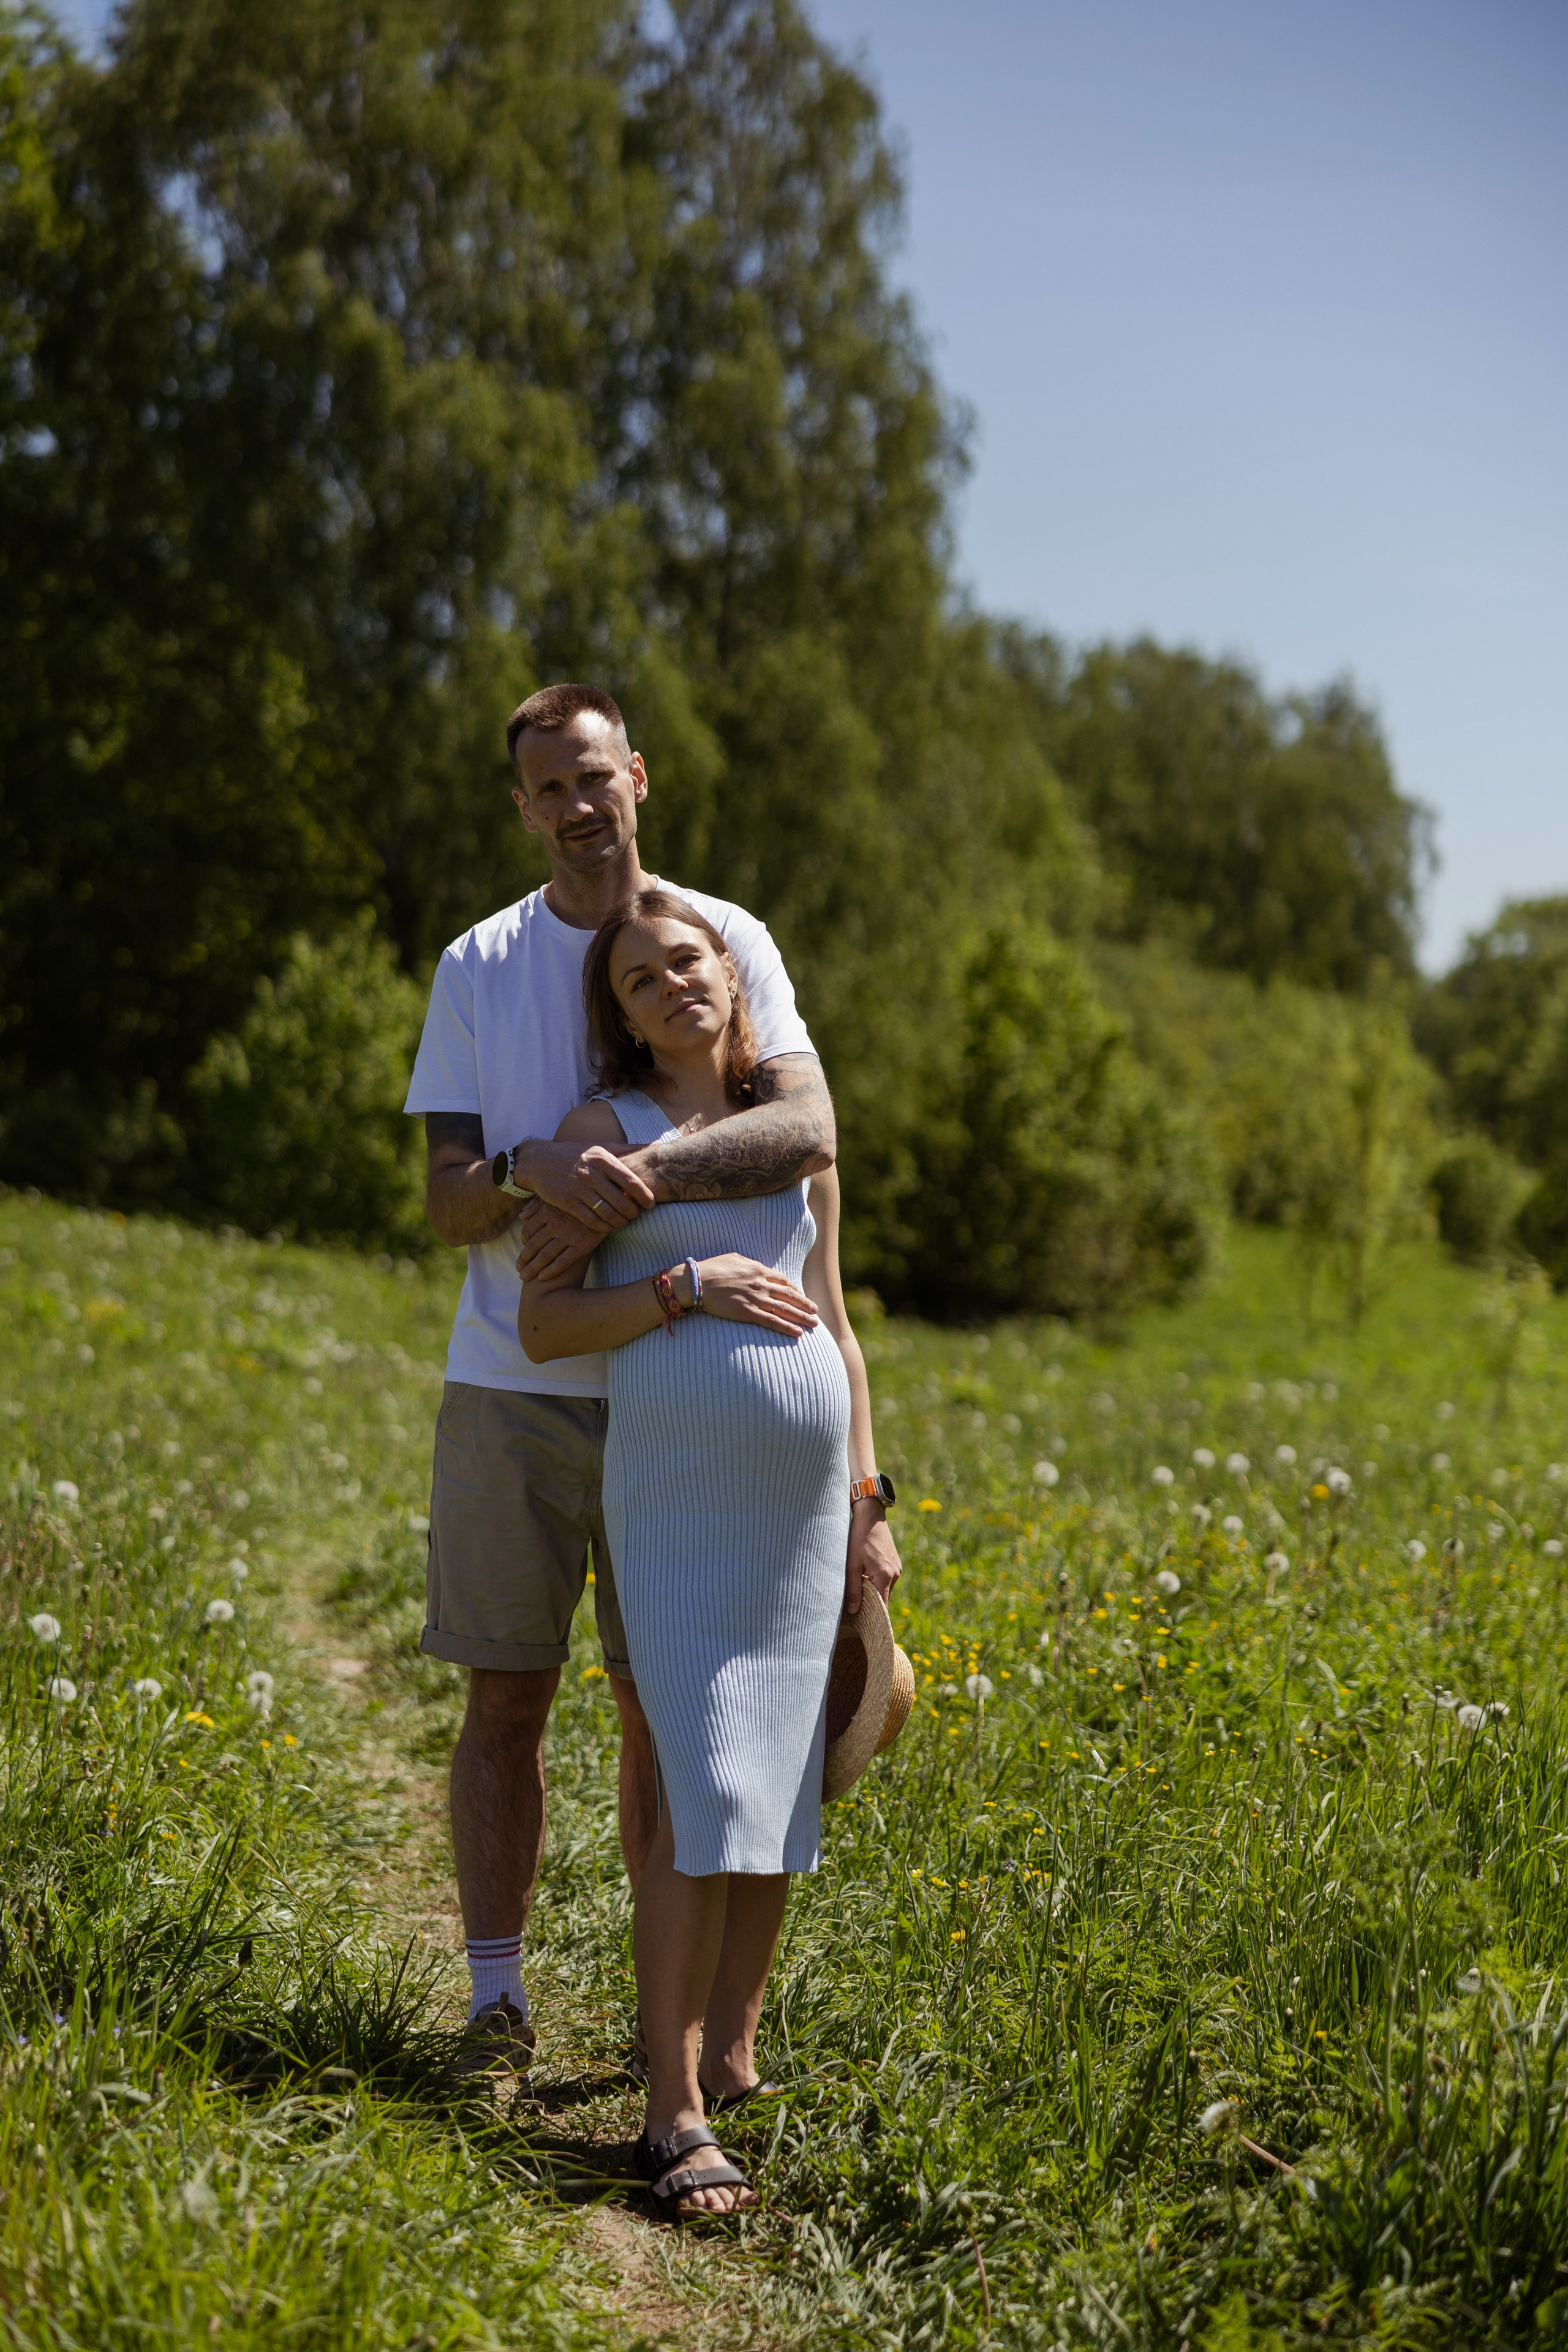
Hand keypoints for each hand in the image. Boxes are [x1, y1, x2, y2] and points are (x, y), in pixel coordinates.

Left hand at [516, 1198, 604, 1282]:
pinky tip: (542, 1277)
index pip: (528, 1231)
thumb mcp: (557, 1196)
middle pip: (534, 1245)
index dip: (523, 1242)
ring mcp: (569, 1236)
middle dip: (524, 1259)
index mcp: (548, 1212)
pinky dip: (551, 1271)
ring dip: (532, 1268)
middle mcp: (556, 1225)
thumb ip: (537, 1205)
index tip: (523, 1249)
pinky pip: (563, 1261)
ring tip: (524, 1277)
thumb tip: (522, 1216)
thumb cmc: (580, 1198)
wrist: (607, 1203)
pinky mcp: (582, 1246)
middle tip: (519, 1269)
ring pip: (545, 1255)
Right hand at [520, 1139, 655, 1228]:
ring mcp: (578, 1189)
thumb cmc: (576, 1154)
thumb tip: (656, 1144)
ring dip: (620, 1222)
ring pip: (607, 1212)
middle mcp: (591, 1173)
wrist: (540, 1161)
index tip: (651, 1204)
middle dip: (633, 1212)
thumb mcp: (600, 1147)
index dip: (644, 1195)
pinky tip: (609, 1227)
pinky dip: (604, 1227)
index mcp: (602, 1158)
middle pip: (621, 1200)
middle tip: (637, 1216)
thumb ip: (628, 1148)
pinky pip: (591, 1220)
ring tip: (625, 1222)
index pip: (629, 1180)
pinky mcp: (567, 1202)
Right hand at [696, 1254, 818, 1337]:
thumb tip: (755, 1266)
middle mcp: (761, 1284)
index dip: (795, 1290)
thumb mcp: (734, 1258)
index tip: (802, 1296)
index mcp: (758, 1270)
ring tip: (813, 1324)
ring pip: (785, 1310)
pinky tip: (798, 1333)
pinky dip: (786, 1327)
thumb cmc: (711, 1268)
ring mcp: (756, 1299)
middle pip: (790, 1296)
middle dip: (805, 1304)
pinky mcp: (747, 1313)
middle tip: (816, 1311)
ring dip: (802, 1317)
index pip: (783, 1281)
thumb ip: (748, 1263)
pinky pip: (772, 1322)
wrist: (697, 1281)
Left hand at [845, 1502, 901, 1617]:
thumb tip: (854, 1611)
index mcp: (884, 1576)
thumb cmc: (858, 1538)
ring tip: (856, 1584)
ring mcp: (896, 1568)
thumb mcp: (851, 1564)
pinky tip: (863, 1573)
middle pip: (883, 1598)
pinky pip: (885, 1578)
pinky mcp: (895, 1562)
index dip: (871, 1614)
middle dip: (869, 1602)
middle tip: (853, 1603)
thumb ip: (853, 1589)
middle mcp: (894, 1574)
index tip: (860, 1619)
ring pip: (883, 1588)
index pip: (881, 1606)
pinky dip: (875, 1580)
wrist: (870, 1515)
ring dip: (872, 1589)